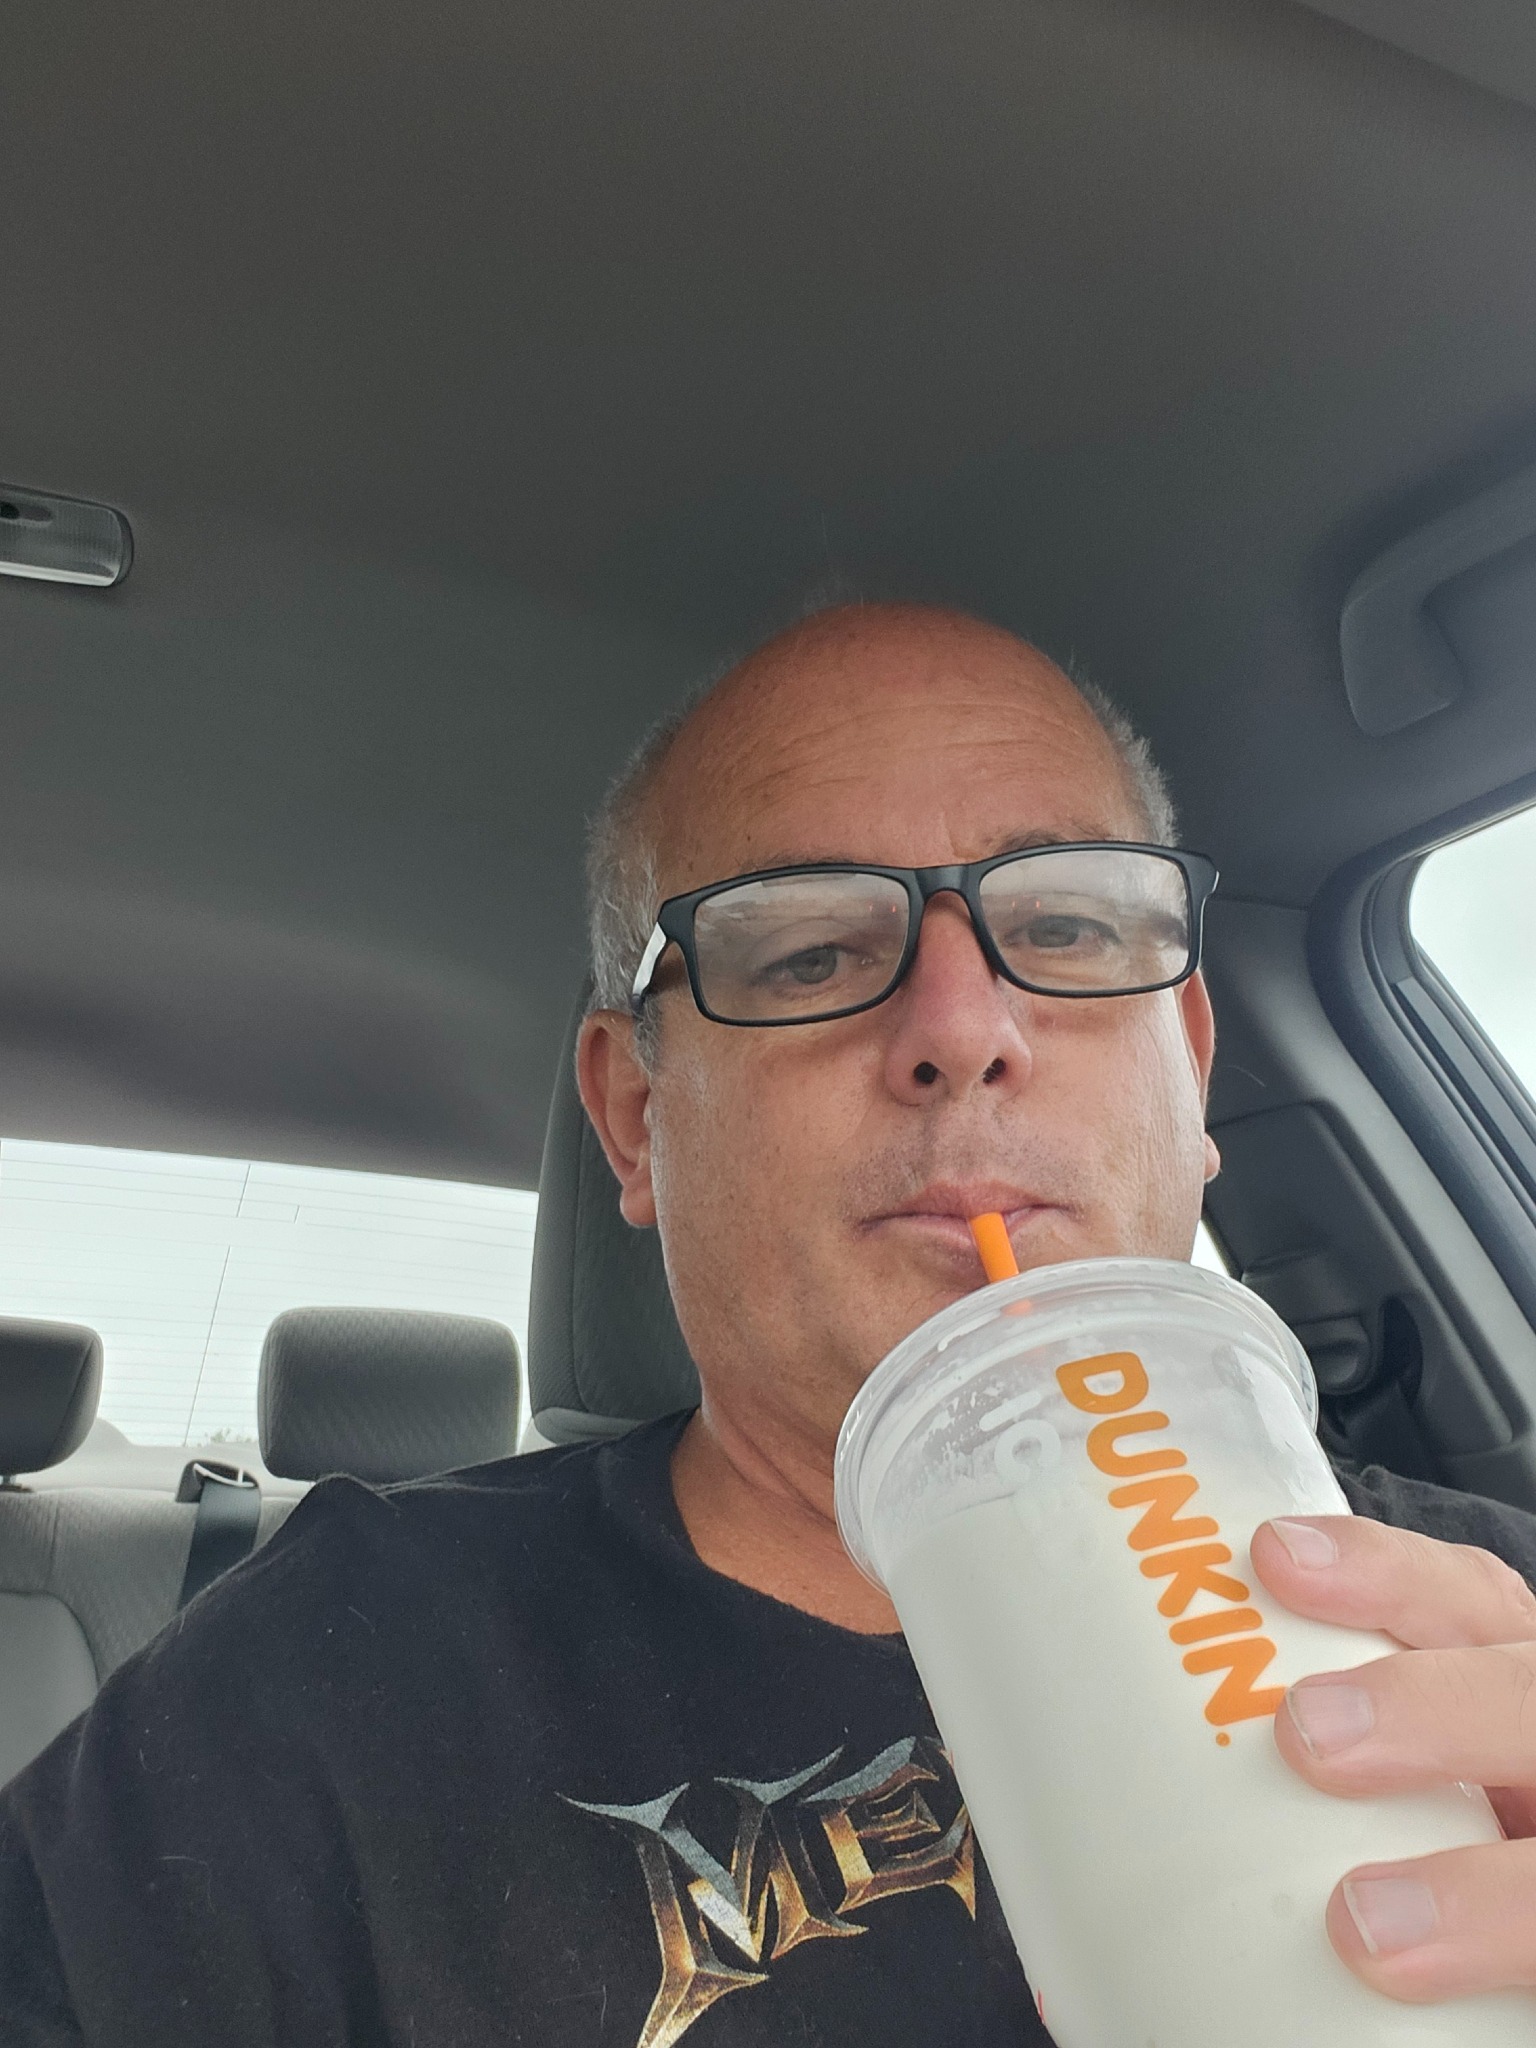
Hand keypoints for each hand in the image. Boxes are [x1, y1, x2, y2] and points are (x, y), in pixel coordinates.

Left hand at [1250, 1514, 1535, 2003]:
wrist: (1533, 1950)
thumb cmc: (1428, 1825)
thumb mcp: (1406, 1763)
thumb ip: (1307, 1748)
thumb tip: (1093, 1801)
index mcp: (1505, 1678)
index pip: (1461, 1595)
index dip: (1381, 1570)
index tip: (1273, 1557)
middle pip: (1528, 1697)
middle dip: (1429, 1707)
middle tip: (1307, 1734)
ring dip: (1480, 1898)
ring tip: (1362, 1928)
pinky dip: (1510, 1972)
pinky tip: (1443, 2006)